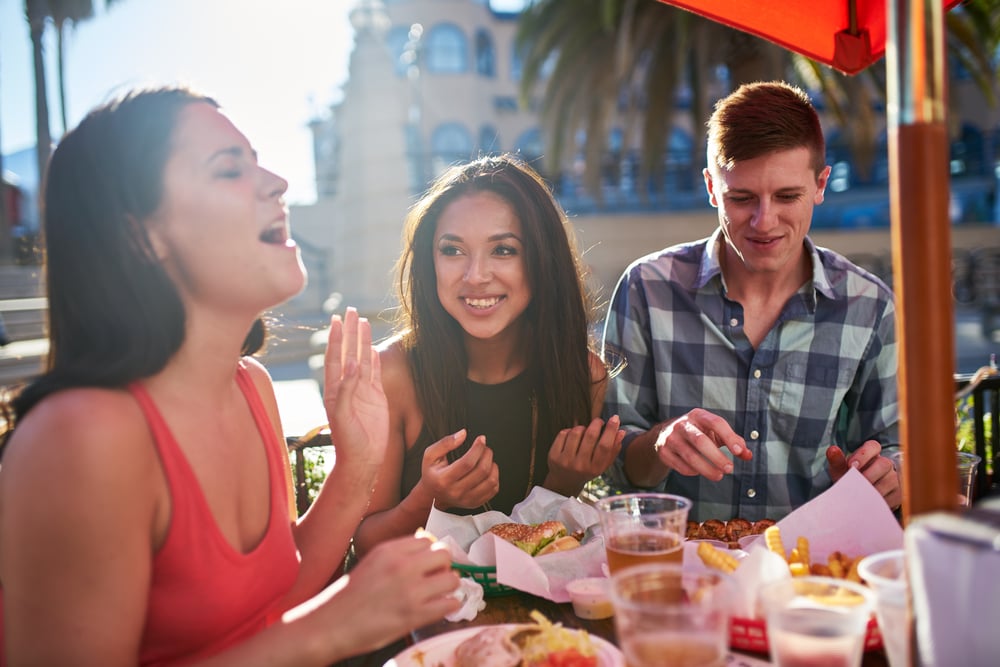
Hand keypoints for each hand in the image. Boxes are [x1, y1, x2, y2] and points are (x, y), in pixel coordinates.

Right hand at [303, 535, 460, 656]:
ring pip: (452, 579)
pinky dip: (449, 606)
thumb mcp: (372, 562)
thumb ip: (397, 553)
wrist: (331, 624)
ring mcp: (410, 591)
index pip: (428, 540)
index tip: (428, 563)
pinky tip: (439, 608)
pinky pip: (450, 604)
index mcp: (390, 550)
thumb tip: (424, 546)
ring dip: (449, 587)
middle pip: (444, 555)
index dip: (430, 553)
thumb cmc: (350, 595)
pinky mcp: (415, 615)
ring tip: (438, 594)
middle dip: (443, 567)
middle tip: (436, 578)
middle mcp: (402, 566)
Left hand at [323, 308, 388, 470]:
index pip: (335, 357)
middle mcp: (347, 386)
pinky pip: (374, 373)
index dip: (335, 338)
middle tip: (351, 310)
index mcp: (334, 389)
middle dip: (349, 332)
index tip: (336, 320)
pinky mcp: (376, 398)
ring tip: (363, 321)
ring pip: (362, 359)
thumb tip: (351, 363)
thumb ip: (347, 389)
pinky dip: (373, 359)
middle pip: (348, 352)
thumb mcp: (344, 415)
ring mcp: (362, 391)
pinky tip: (372, 348)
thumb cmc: (349, 442)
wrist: (363, 460)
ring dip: (362, 341)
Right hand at [418, 430, 499, 510]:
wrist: (432, 495)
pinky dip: (495, 476)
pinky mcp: (475, 503)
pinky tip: (488, 470)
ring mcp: (467, 500)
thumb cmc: (432, 473)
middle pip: (481, 471)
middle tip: (485, 447)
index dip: (477, 448)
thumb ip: (445, 443)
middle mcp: (455, 492)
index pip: (467, 463)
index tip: (481, 439)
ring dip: (493, 465)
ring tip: (487, 458)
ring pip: (490, 481)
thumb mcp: (430, 455)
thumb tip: (463, 434)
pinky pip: (493, 489)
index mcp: (443, 480)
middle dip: (487, 454)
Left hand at [545, 415, 624, 495]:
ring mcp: (565, 461)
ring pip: (576, 432)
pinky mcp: (553, 456)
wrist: (564, 482)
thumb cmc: (587, 470)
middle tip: (598, 421)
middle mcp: (580, 466)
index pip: (605, 446)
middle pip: (591, 436)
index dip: (611, 430)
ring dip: (582, 427)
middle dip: (597, 423)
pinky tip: (572, 436)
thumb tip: (621, 431)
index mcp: (595, 468)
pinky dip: (570, 430)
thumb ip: (613, 449)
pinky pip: (563, 433)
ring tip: (584, 432)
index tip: (615, 418)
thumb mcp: (602, 464)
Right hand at [650, 408, 750, 480]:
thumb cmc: (698, 432)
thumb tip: (748, 455)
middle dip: (716, 457)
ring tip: (719, 475)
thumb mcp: (715, 432)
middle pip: (700, 441)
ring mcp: (671, 438)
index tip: (738, 451)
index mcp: (698, 415)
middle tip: (730, 469)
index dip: (729, 437)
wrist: (666, 434)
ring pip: (689, 456)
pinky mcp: (664, 452)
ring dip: (706, 468)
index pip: (716, 423)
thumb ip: (734, 442)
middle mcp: (682, 424)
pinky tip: (700, 472)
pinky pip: (681, 465)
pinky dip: (693, 471)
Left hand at [826, 442, 900, 509]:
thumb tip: (832, 450)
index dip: (863, 454)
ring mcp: (894, 479)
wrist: (857, 500)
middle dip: (868, 475)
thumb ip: (837, 461)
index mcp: (871, 454)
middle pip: (884, 464)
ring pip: (890, 481)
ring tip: (859, 496)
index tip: (851, 466)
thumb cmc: (850, 480)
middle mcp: (886, 464)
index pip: (873, 446)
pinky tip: (868, 504)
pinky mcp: (899, 494)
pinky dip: (879, 501)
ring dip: (873, 490)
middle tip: (855, 485)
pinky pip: (893, 497)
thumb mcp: (841, 471)